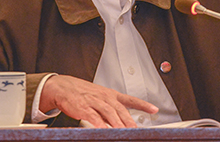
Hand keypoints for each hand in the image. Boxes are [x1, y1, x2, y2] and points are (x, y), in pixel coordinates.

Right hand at [39, 74, 157, 127]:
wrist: (64, 87)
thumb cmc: (84, 94)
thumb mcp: (102, 97)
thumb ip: (113, 109)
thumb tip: (125, 121)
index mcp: (111, 95)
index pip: (130, 99)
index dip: (143, 105)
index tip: (154, 109)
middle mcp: (105, 97)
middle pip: (120, 110)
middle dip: (130, 121)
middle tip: (137, 131)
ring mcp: (94, 102)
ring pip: (109, 113)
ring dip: (117, 124)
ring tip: (123, 133)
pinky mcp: (83, 107)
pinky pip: (93, 116)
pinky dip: (99, 124)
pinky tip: (102, 129)